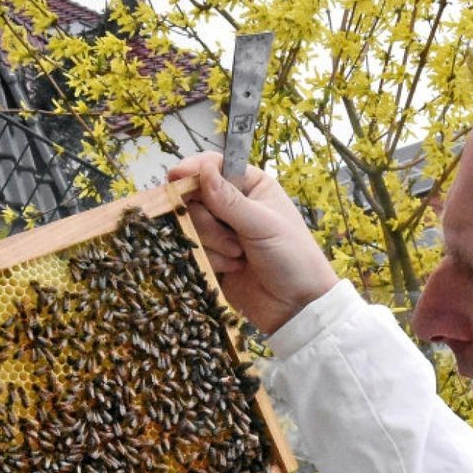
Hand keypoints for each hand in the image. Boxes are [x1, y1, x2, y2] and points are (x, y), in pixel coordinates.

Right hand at [168, 152, 338, 334]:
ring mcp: (219, 231)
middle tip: (235, 239)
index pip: (213, 166)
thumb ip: (230, 200)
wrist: (296, 305)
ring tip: (239, 256)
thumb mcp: (264, 225)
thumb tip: (203, 170)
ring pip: (190, 225)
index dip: (193, 170)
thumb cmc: (293, 257)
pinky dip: (210, 260)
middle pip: (194, 197)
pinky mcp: (210, 256)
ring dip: (212, 243)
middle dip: (208, 221)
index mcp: (251, 185)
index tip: (177, 177)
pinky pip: (192, 250)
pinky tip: (233, 268)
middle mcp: (232, 204)